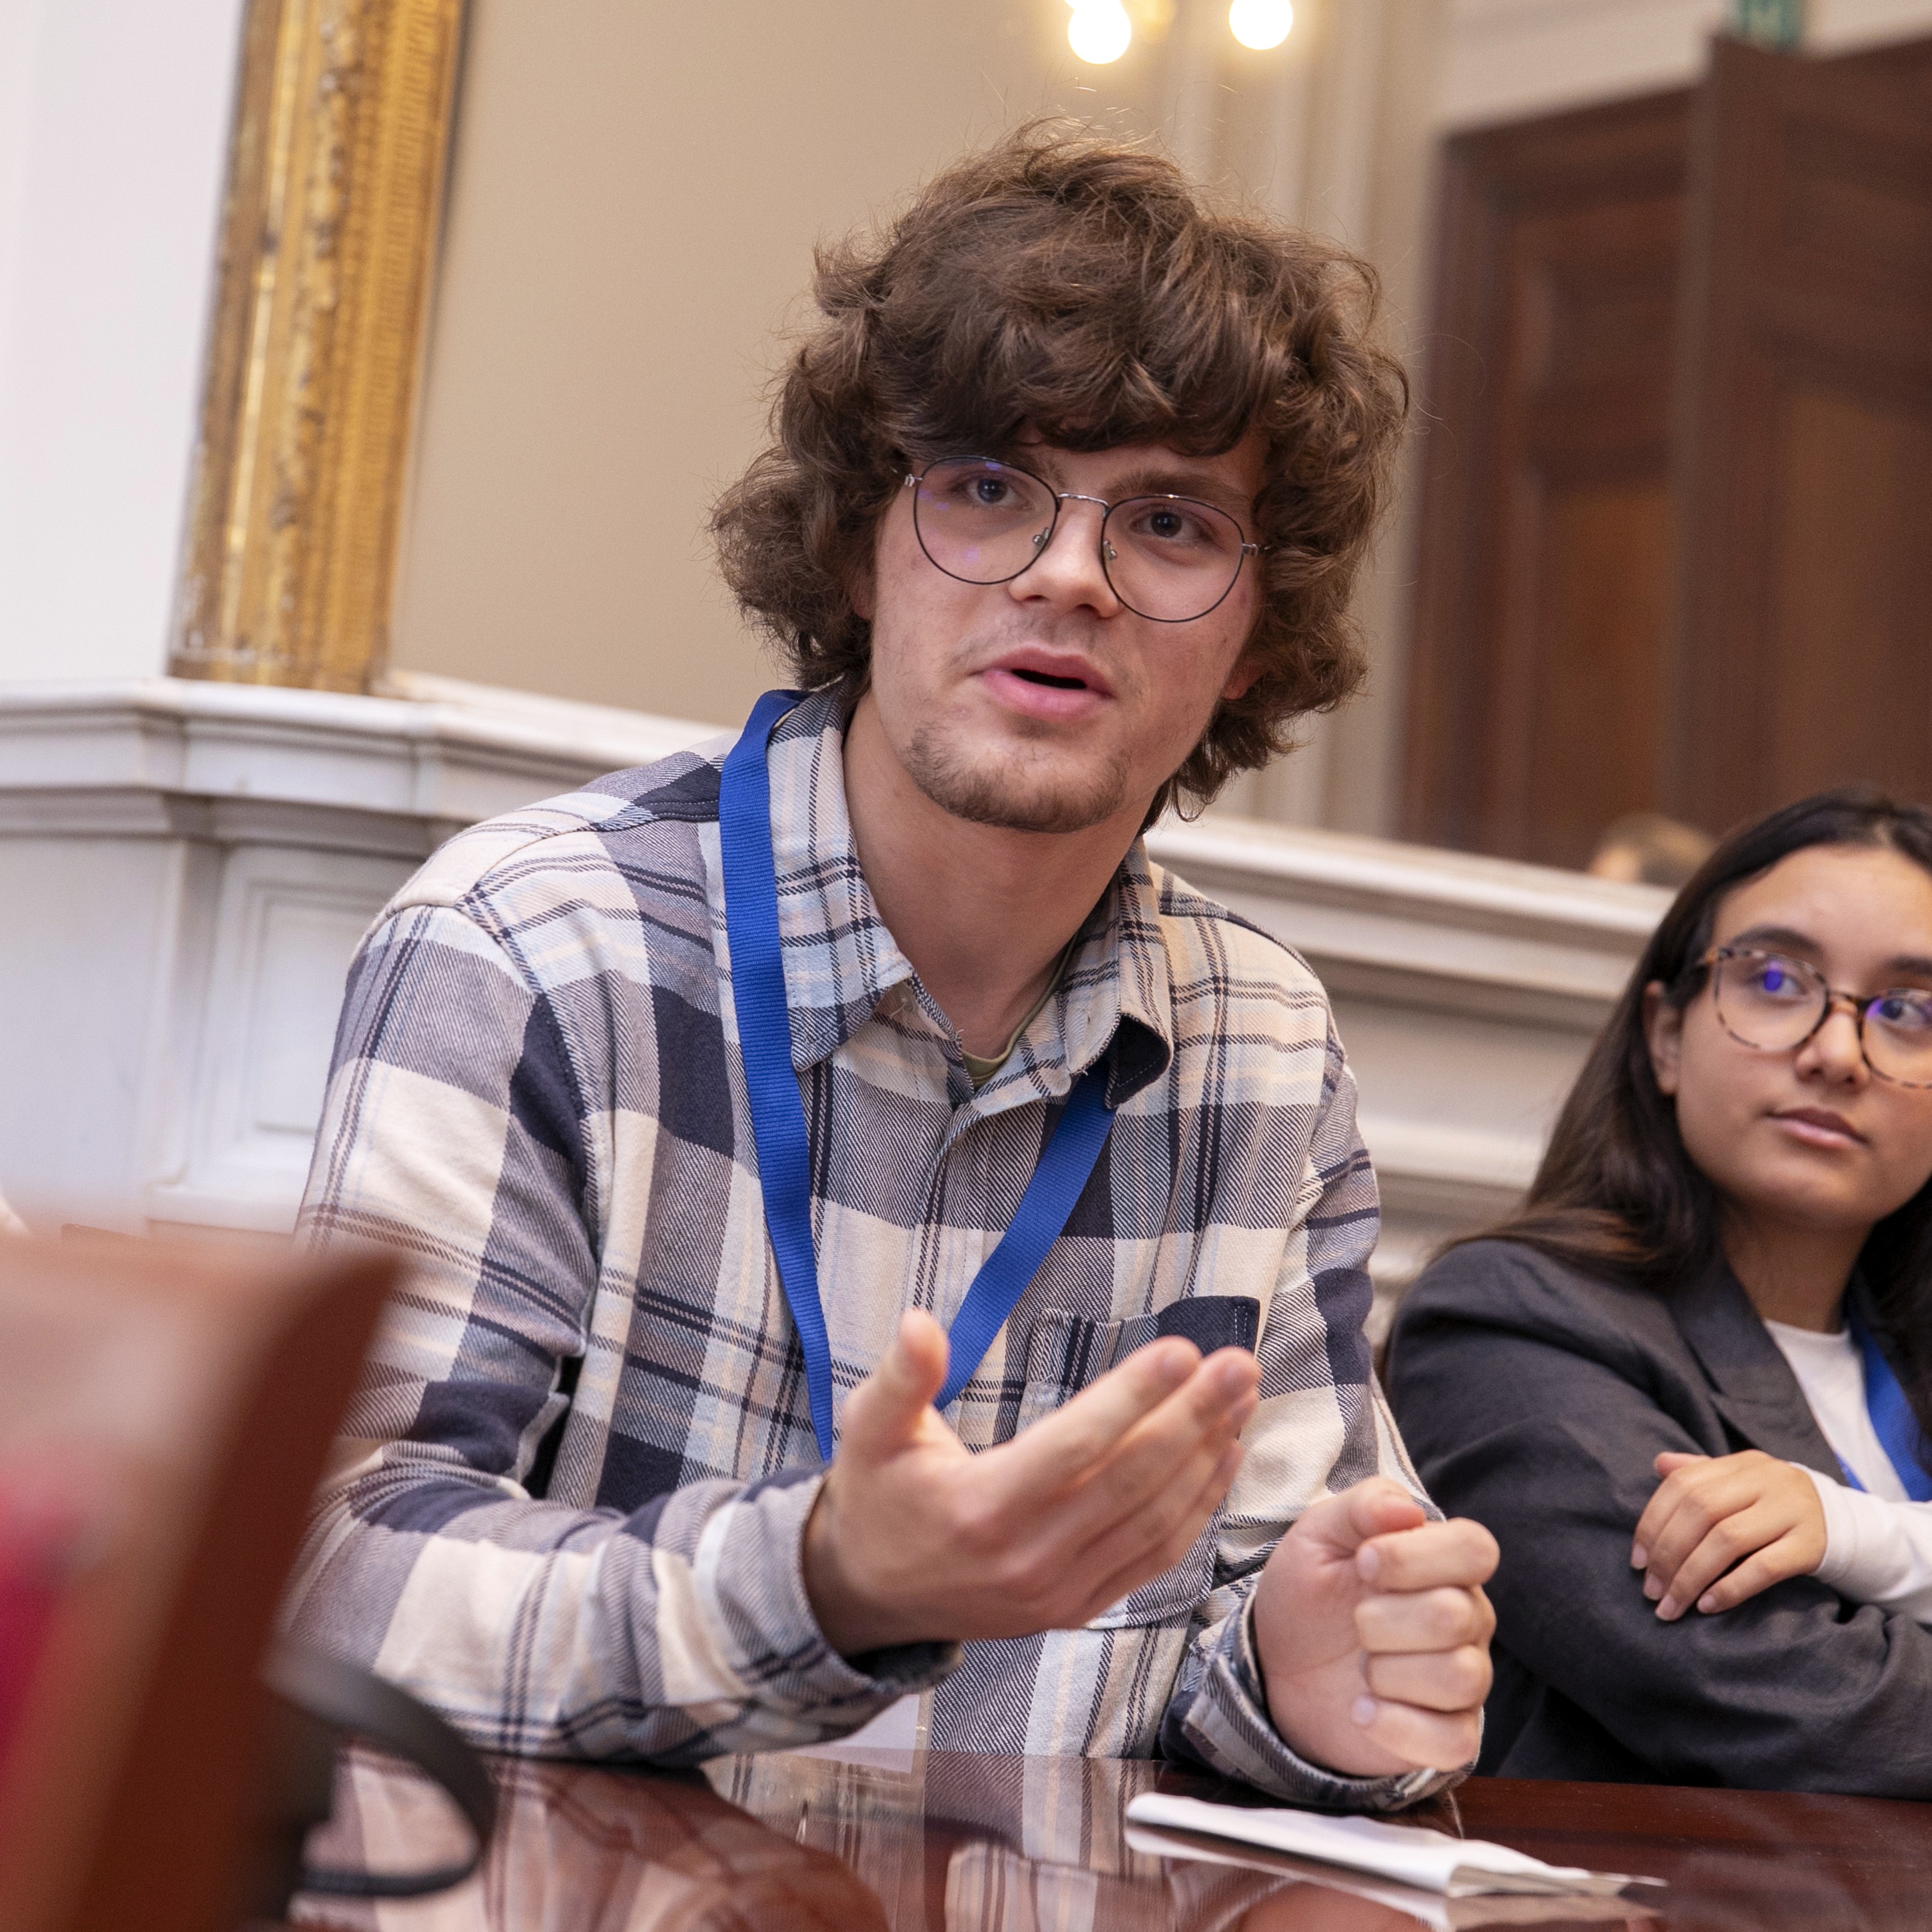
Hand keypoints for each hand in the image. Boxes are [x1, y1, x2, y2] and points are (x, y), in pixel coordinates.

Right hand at [801, 1309, 1259, 1655]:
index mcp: (981, 1508)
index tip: (1182, 1350)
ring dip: (1206, 1454)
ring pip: (1153, 1518)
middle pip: (1130, 1479)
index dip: (1131, 1398)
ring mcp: (1058, 1590)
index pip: (1074, 1447)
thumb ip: (900, 1377)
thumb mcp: (869, 1430)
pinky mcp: (1078, 1608)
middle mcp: (1027, 1558)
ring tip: (1243, 1396)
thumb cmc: (877, 1497)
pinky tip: (1223, 1455)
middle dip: (1194, 1416)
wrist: (871, 1596)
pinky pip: (1152, 1557)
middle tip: (1240, 1363)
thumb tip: (919, 1321)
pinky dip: (1196, 1507)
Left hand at [1250, 1479, 1496, 1778]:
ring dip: (1388, 1672)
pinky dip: (1398, 1726)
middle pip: (1456, 1616)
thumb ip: (1362, 1508)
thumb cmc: (1310, 1594)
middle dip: (1382, 1619)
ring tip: (1360, 1667)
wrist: (1282, 1669)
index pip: (1476, 1548)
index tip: (1364, 1562)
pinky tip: (1361, 1709)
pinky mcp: (1449, 1736)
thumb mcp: (1318, 1536)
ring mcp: (1464, 1680)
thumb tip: (1408, 1511)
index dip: (1416, 1556)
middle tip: (1355, 1621)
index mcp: (1444, 1564)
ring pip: (1460, 1677)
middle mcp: (1468, 1619)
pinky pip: (1455, 1743)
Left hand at [1631, 1449, 1826, 1618]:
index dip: (1654, 1523)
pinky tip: (1707, 1605)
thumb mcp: (1741, 1482)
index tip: (1637, 1561)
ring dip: (1691, 1576)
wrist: (1844, 1524)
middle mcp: (1766, 1481)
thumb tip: (1658, 1464)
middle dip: (1668, 1554)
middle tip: (1651, 1590)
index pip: (1684, 1486)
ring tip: (1672, 1604)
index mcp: (1742, 1464)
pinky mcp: (1811, 1545)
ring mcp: (1791, 1511)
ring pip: (1727, 1541)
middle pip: (1701, 1513)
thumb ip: (1700, 1474)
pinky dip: (1731, 1587)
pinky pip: (1764, 1567)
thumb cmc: (1774, 1506)